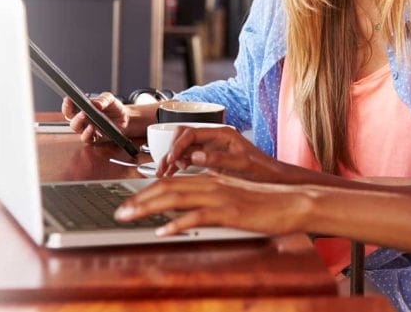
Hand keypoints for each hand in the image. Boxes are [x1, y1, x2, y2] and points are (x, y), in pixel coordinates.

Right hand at [62, 92, 135, 143]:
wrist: (125, 119)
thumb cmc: (114, 108)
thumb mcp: (110, 99)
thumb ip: (103, 100)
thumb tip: (96, 103)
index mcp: (82, 109)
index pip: (69, 107)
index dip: (66, 104)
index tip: (68, 99)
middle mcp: (82, 120)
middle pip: (70, 118)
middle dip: (70, 112)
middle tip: (78, 108)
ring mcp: (86, 129)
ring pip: (75, 128)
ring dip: (78, 122)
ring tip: (84, 115)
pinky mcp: (93, 138)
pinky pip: (86, 138)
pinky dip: (87, 133)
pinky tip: (91, 127)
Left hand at [114, 174, 313, 236]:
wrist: (291, 202)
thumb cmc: (263, 203)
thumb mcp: (231, 198)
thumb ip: (208, 200)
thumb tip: (184, 212)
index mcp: (210, 179)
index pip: (171, 182)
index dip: (146, 191)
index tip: (128, 202)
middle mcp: (211, 183)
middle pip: (167, 188)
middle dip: (139, 199)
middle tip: (119, 211)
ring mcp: (220, 196)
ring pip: (176, 198)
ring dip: (148, 208)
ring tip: (129, 217)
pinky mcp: (229, 212)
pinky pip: (198, 216)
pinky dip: (178, 224)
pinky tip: (163, 231)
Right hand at [156, 125, 290, 181]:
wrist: (275, 179)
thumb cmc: (264, 170)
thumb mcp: (242, 164)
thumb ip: (219, 159)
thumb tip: (195, 156)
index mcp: (222, 133)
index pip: (191, 133)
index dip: (178, 146)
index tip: (172, 160)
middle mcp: (215, 138)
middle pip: (183, 138)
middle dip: (171, 151)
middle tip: (164, 168)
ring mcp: (212, 149)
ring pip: (184, 149)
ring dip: (172, 159)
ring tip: (164, 174)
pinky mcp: (211, 160)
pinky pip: (189, 159)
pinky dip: (179, 166)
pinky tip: (173, 175)